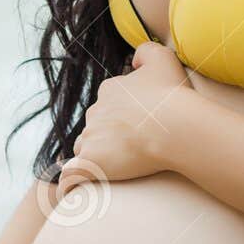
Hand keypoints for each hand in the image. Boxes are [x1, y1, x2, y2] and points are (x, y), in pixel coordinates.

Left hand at [55, 40, 191, 200]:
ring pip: (83, 149)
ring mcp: (91, 138)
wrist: (174, 126)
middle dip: (104, 137)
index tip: (137, 128)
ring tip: (108, 171)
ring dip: (91, 158)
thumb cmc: (172, 95)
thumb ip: (145, 51)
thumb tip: (133, 59)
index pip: (106, 104)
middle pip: (94, 127)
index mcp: (110, 91)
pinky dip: (70, 183)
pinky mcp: (91, 162)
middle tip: (129, 151)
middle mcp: (95, 112)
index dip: (120, 116)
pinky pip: (71, 176)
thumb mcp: (163, 58)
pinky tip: (72, 192)